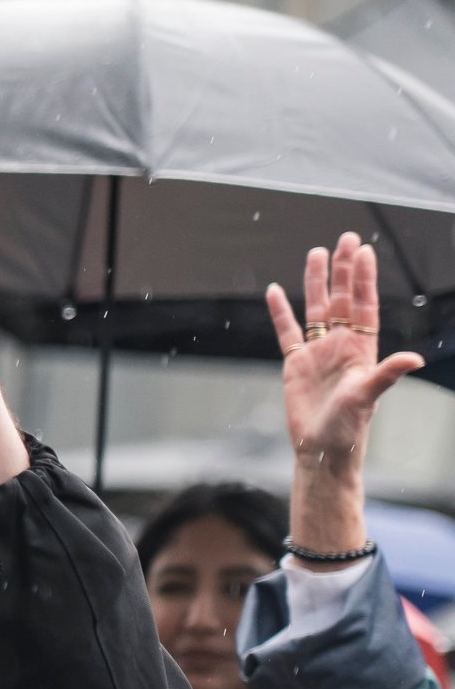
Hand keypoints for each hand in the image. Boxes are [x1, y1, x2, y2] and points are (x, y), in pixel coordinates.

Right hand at [265, 234, 421, 471]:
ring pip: (315, 309)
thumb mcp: (368, 397)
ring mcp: (318, 353)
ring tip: (316, 253)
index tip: (364, 252)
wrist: (321, 449)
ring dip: (316, 282)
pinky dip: (280, 312)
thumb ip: (388, 373)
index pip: (363, 305)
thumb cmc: (348, 427)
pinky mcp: (295, 364)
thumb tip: (415, 358)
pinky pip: (287, 331)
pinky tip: (274, 291)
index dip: (364, 279)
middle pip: (341, 299)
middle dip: (344, 270)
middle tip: (345, 239)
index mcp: (362, 349)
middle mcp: (341, 345)